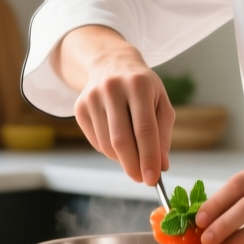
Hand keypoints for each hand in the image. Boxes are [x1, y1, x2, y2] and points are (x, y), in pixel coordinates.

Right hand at [52, 26, 173, 184]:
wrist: (111, 64)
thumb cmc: (143, 88)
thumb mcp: (160, 103)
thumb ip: (163, 135)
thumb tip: (161, 166)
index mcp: (139, 84)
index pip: (144, 129)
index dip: (149, 157)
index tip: (153, 179)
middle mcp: (113, 88)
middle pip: (122, 139)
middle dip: (133, 165)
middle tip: (142, 180)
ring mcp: (92, 98)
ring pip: (107, 144)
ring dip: (122, 160)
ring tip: (134, 159)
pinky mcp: (79, 108)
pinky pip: (96, 142)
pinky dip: (110, 151)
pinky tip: (119, 144)